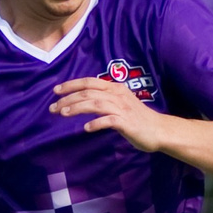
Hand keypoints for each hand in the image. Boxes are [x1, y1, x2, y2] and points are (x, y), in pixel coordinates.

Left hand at [51, 76, 168, 149]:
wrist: (159, 130)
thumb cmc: (137, 118)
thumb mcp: (120, 103)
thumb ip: (104, 100)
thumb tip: (82, 101)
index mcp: (115, 89)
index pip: (89, 82)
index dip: (71, 84)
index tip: (55, 91)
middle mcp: (118, 95)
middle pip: (88, 92)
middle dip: (68, 98)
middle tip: (53, 107)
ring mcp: (123, 109)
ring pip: (96, 103)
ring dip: (77, 108)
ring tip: (63, 113)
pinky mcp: (127, 123)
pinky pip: (109, 121)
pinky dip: (96, 123)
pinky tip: (86, 128)